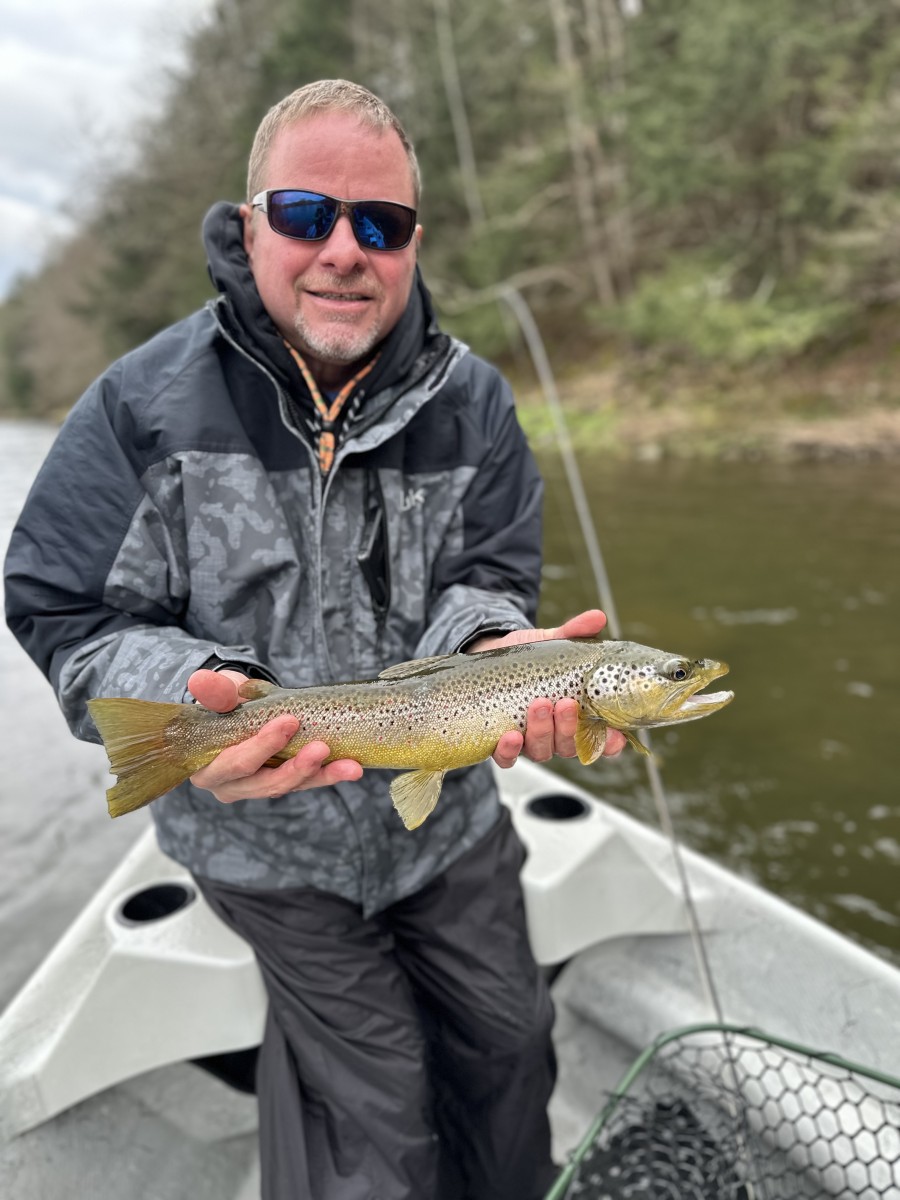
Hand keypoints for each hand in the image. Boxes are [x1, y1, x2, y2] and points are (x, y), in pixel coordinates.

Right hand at [186, 668, 362, 803]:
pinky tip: (352, 769)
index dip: (262, 746)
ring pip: (291, 786)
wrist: (236, 710)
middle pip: (266, 783)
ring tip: (351, 767)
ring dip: (322, 776)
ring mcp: (258, 788)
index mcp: (208, 769)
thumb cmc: (223, 703)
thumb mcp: (218, 693)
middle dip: (297, 767)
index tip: (288, 722)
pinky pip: (306, 782)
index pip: (236, 762)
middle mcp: (231, 786)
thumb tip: (199, 680)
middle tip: (322, 748)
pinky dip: (329, 775)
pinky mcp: (281, 784)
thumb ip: (214, 691)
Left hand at [467, 611, 626, 767]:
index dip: (611, 743)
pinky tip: (510, 736)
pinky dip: (510, 752)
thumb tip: (598, 616)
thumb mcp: (552, 642)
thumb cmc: (529, 656)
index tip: (616, 735)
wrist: (491, 654)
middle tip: (565, 703)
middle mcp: (556, 735)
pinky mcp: (500, 743)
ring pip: (542, 752)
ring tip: (538, 705)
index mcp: (577, 717)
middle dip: (569, 727)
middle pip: (570, 746)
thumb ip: (575, 632)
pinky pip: (507, 759)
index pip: (601, 739)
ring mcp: (529, 741)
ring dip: (542, 732)